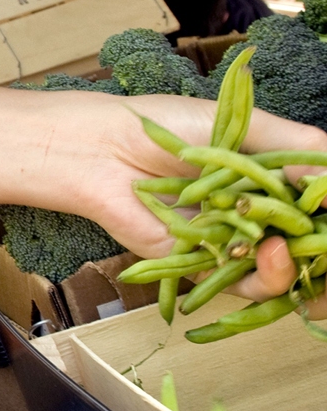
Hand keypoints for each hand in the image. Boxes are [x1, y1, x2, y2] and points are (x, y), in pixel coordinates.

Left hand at [71, 93, 326, 308]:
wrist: (106, 151)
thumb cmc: (169, 128)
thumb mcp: (243, 124)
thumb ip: (297, 147)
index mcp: (271, 179)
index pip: (318, 204)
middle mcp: (257, 215)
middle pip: (309, 243)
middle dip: (324, 249)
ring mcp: (233, 242)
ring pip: (286, 270)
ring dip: (301, 264)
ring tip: (292, 246)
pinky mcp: (204, 266)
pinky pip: (245, 285)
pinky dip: (268, 278)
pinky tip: (272, 256)